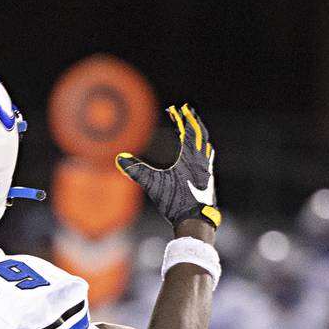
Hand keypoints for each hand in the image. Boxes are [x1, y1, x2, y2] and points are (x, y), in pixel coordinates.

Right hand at [116, 104, 220, 229]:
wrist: (197, 221)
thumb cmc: (176, 202)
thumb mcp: (153, 185)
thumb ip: (136, 170)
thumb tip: (119, 158)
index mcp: (190, 158)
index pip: (187, 131)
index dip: (180, 118)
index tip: (174, 108)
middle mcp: (201, 160)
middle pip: (200, 133)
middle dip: (192, 120)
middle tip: (186, 109)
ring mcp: (207, 169)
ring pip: (206, 143)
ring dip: (199, 132)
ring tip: (194, 126)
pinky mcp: (208, 178)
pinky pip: (207, 154)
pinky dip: (203, 145)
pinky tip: (202, 151)